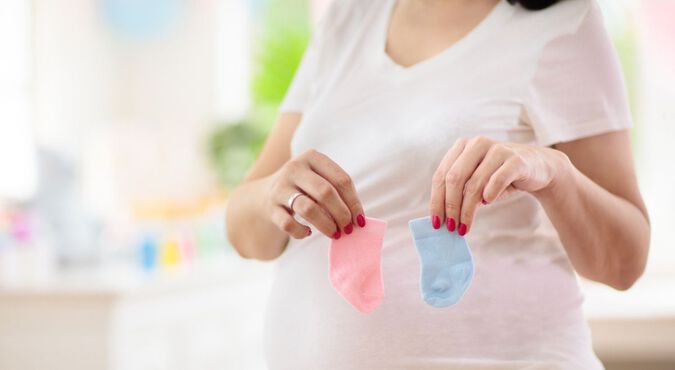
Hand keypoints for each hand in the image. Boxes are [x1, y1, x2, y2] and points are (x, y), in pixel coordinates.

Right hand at [265, 148, 365, 239]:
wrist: (266, 194)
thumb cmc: (305, 188)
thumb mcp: (319, 179)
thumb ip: (338, 192)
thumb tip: (359, 218)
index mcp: (312, 157)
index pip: (341, 180)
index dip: (354, 202)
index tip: (360, 220)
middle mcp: (294, 168)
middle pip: (326, 192)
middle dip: (341, 214)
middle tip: (348, 229)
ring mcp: (280, 187)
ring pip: (308, 209)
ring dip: (326, 225)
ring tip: (334, 234)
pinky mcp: (270, 207)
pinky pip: (288, 224)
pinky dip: (301, 232)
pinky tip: (308, 233)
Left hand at [429, 136, 567, 234]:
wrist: (538, 167)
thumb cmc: (501, 176)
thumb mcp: (477, 181)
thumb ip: (460, 192)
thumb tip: (443, 217)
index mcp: (462, 146)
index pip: (441, 175)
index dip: (436, 200)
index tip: (436, 222)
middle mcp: (477, 144)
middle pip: (454, 179)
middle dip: (450, 206)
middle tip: (451, 227)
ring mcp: (497, 149)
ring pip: (474, 184)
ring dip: (467, 210)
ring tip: (465, 227)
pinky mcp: (516, 160)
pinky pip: (497, 180)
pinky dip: (489, 194)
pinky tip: (487, 203)